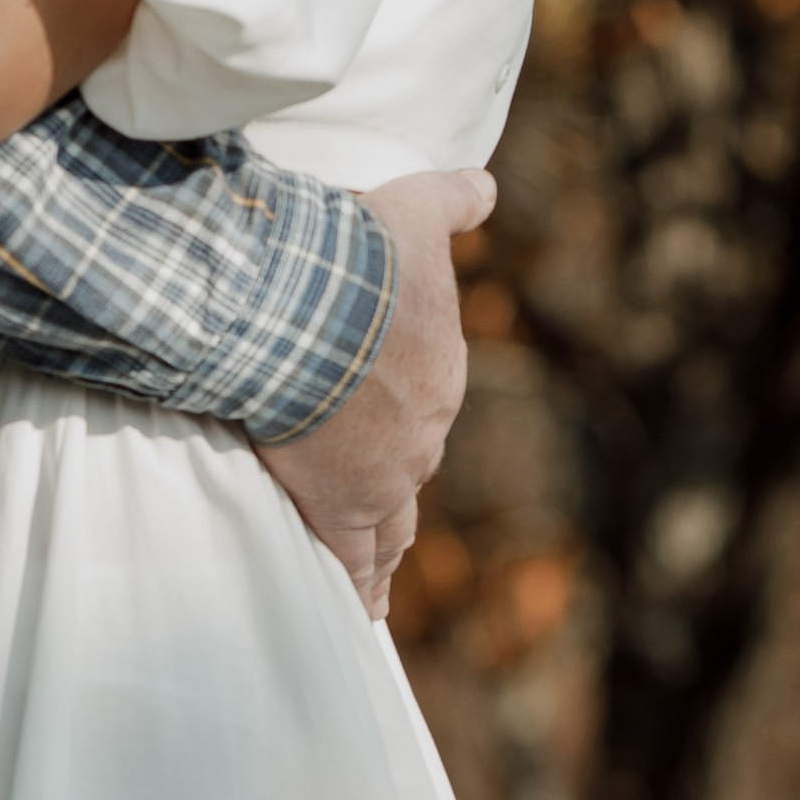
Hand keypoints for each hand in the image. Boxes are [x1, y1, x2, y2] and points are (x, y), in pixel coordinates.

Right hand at [258, 167, 491, 619]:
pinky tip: (359, 614)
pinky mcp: (335, 506)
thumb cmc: (357, 257)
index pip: (424, 402)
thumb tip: (487, 184)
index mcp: (440, 370)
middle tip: (382, 510)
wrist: (311, 306)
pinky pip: (347, 563)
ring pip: (389, 525)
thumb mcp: (414, 211)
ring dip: (382, 547)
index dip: (402, 410)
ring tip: (378, 577)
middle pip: (410, 472)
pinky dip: (356, 590)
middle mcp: (422, 433)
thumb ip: (453, 199)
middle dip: (393, 486)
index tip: (390, 417)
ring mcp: (382, 477)